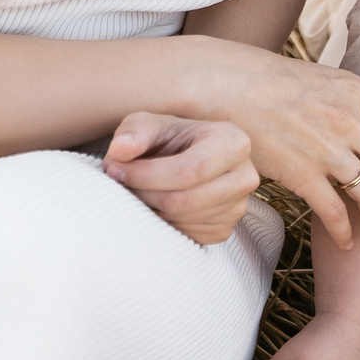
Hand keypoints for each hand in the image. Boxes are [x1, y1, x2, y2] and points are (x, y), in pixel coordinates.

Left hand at [103, 114, 259, 245]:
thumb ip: (133, 132)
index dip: (147, 175)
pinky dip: (162, 223)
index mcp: (233, 142)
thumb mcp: (149, 124)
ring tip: (135, 190)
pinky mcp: (224, 230)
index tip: (115, 170)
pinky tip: (154, 204)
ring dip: (149, 209)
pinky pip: (185, 235)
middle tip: (119, 182)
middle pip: (184, 201)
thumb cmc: (169, 138)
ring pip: (182, 220)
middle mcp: (244, 177)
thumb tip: (120, 150)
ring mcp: (237, 208)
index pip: (189, 170)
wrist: (187, 157)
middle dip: (144, 194)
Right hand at [183, 40, 359, 248]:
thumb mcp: (317, 76)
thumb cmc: (262, 77)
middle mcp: (348, 120)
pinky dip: (345, 230)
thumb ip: (345, 95)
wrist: (223, 86)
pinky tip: (348, 241)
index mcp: (355, 89)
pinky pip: (334, 211)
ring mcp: (326, 149)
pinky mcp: (301, 173)